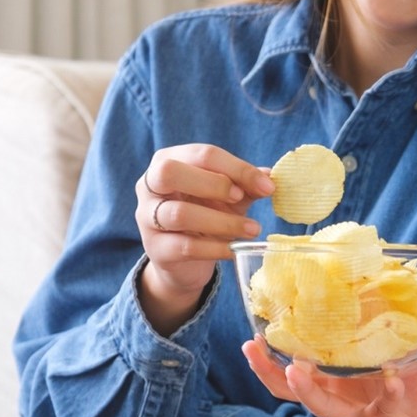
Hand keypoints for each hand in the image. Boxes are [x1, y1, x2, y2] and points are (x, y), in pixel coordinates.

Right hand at [136, 144, 273, 331]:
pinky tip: (236, 250)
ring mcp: (147, 218)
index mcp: (169, 161)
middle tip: (241, 198)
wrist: (184, 262)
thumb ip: (246, 185)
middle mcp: (149, 185)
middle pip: (170, 172)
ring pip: (179, 214)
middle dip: (212, 183)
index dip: (237, 168)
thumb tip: (270, 177)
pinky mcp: (155, 249)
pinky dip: (215, 248)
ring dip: (221, 221)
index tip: (266, 186)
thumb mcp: (228, 197)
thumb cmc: (206, 217)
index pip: (202, 154)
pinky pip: (185, 246)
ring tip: (252, 229)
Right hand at [242, 301, 416, 416]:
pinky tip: (393, 382)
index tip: (270, 312)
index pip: (311, 351)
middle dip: (270, 366)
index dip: (289, 336)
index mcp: (349, 370)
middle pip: (294, 380)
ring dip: (304, 387)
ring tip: (293, 369)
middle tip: (252, 344)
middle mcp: (342, 393)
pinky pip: (371, 414)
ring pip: (317, 403)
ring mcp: (352, 415)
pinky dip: (385, 396)